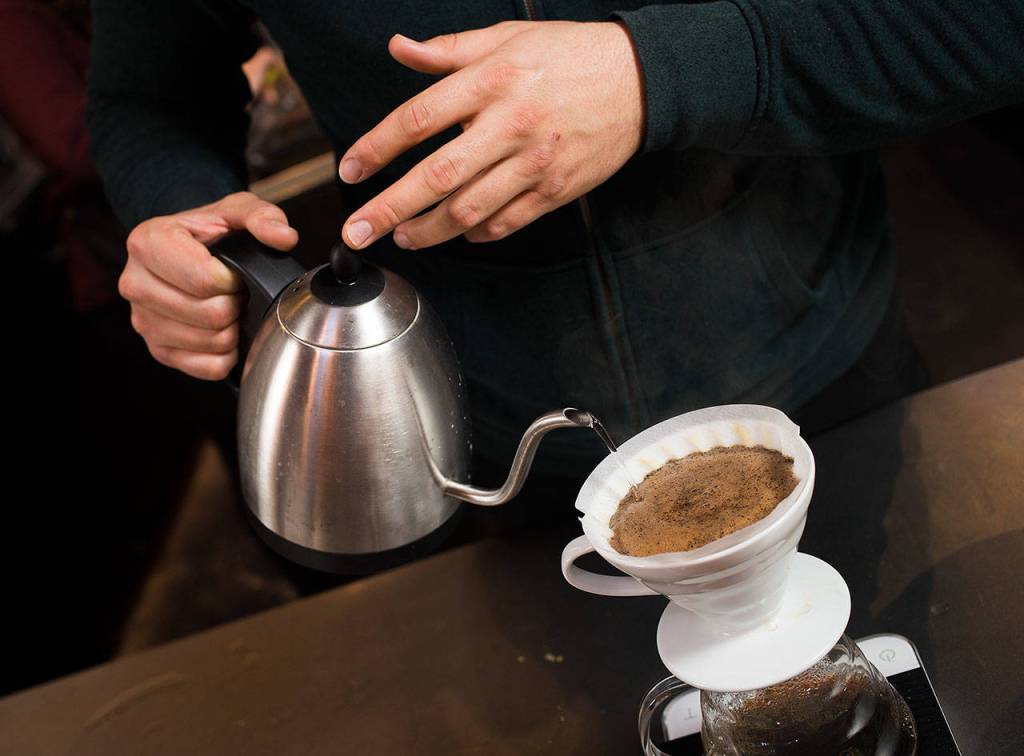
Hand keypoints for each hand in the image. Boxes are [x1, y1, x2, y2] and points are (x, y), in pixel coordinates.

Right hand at [119, 192, 297, 379]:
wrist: (186, 252)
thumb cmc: (210, 234)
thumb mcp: (236, 211)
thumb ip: (263, 217)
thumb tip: (283, 236)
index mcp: (147, 242)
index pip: (204, 280)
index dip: (234, 280)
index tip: (235, 273)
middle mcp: (135, 283)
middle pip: (209, 314)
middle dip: (234, 303)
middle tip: (234, 291)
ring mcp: (143, 321)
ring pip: (211, 342)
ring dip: (232, 328)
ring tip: (226, 306)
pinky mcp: (158, 351)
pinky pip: (209, 367)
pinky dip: (227, 353)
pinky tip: (221, 329)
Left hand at [338, 21, 644, 249]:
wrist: (640, 81)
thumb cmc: (570, 55)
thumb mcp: (507, 37)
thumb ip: (449, 50)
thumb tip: (400, 48)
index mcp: (491, 81)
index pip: (418, 119)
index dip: (376, 148)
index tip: (350, 170)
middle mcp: (510, 125)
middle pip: (436, 175)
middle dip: (389, 208)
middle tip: (357, 231)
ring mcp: (534, 163)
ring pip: (470, 209)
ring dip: (429, 230)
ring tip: (403, 237)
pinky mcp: (556, 190)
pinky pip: (507, 222)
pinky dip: (478, 233)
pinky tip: (459, 234)